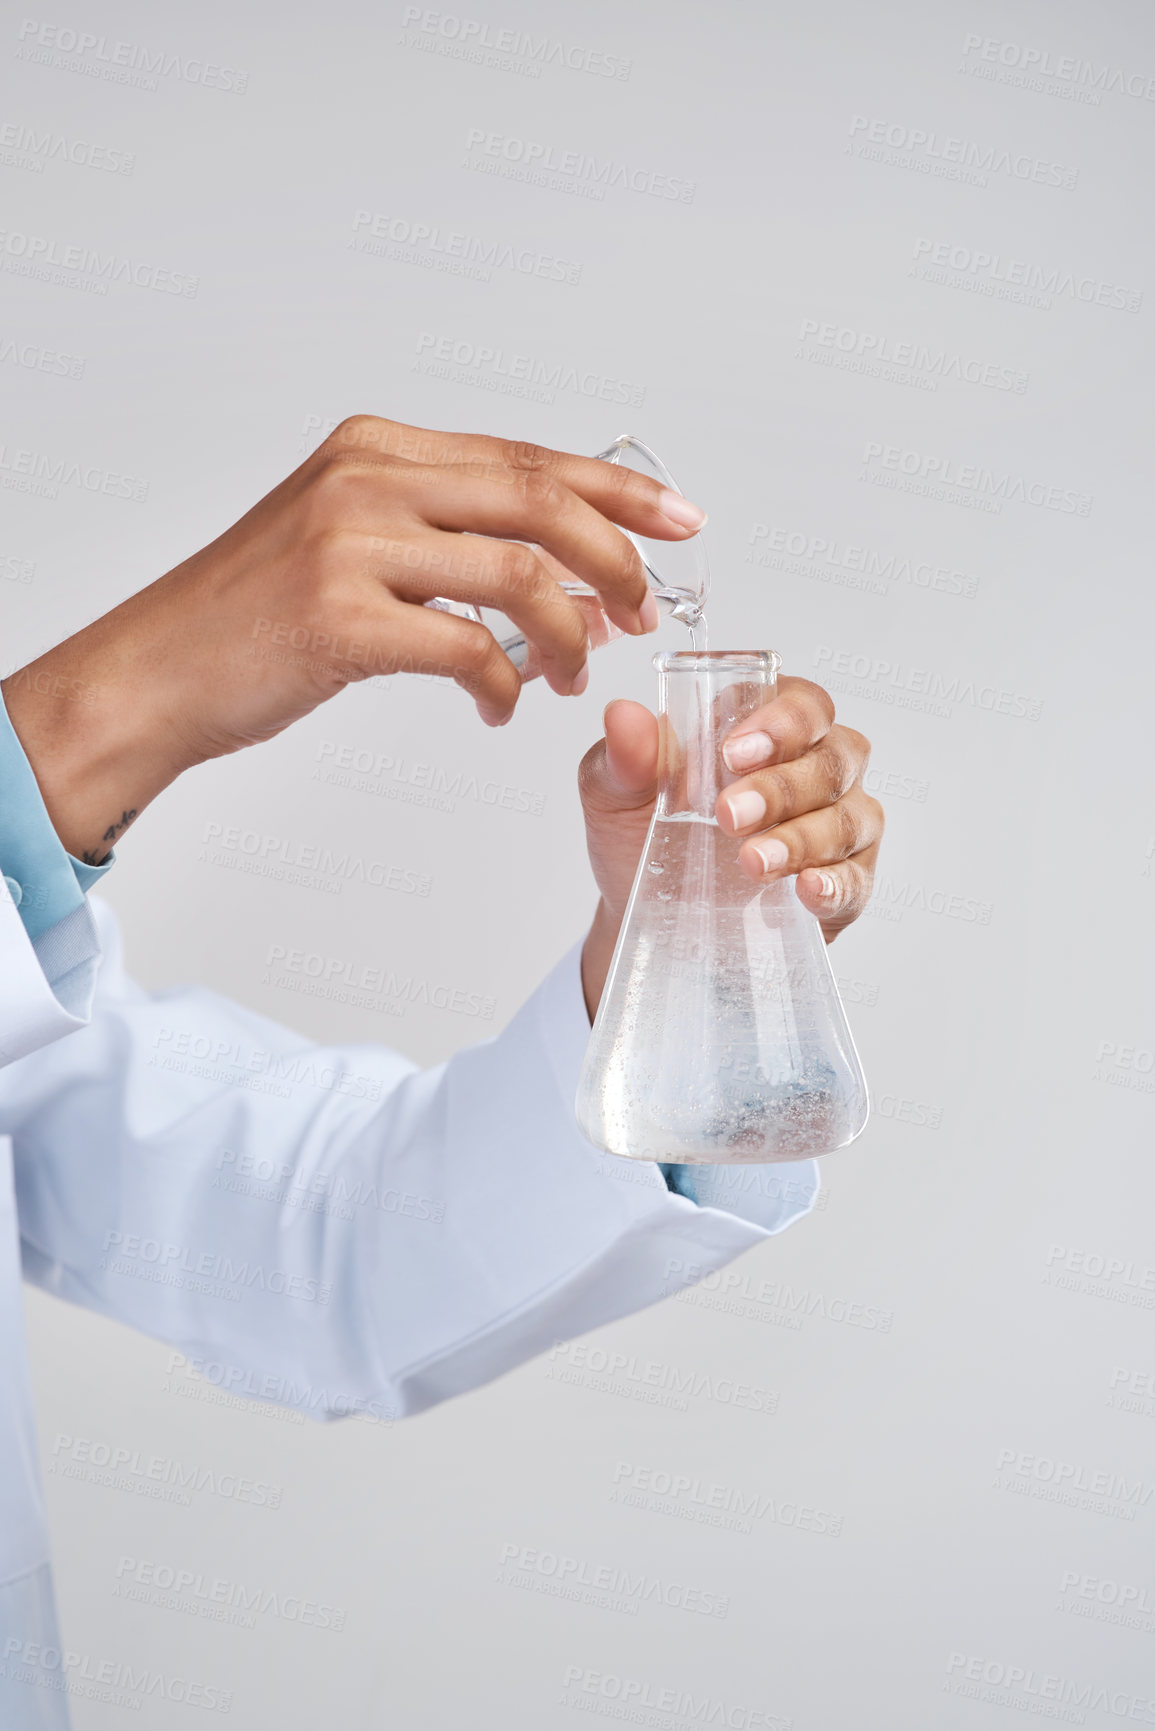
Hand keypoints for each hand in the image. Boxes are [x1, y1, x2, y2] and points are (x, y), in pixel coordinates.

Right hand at [1, 417, 705, 861]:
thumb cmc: (255, 617)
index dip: (617, 491)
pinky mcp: (338, 617)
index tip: (681, 522)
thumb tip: (561, 580)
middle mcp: (366, 478)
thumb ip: (446, 544)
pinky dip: (503, 685)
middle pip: (539, 501)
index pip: (527, 457)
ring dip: (568, 635)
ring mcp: (349, 543)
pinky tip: (500, 708)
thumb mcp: (350, 545)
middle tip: (645, 613)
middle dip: (616, 560)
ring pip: (517, 574)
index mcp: (377, 448)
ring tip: (574, 676)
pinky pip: (467, 648)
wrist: (157, 670)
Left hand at [578, 679, 882, 1018]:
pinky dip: (836, 884)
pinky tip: (807, 889)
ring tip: (752, 863)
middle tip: (729, 815)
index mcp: (769, 727)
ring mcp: (839, 825)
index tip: (733, 753)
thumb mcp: (617, 793)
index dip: (781, 722)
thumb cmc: (642, 833)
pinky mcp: (846, 884)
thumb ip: (626, 756)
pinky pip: (857, 879)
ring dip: (801, 839)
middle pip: (833, 758)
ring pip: (849, 818)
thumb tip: (623, 715)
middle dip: (782, 787)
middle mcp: (817, 767)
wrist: (646, 913)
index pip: (803, 703)